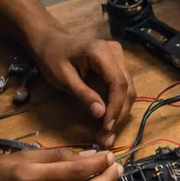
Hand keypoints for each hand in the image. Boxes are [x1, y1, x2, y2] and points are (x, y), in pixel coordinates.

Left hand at [27, 32, 133, 147]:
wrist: (51, 42)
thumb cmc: (52, 57)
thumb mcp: (63, 77)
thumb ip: (83, 94)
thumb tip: (101, 114)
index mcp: (101, 52)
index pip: (118, 82)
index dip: (116, 107)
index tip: (107, 127)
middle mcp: (116, 53)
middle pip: (128, 88)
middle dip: (119, 115)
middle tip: (107, 138)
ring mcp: (119, 59)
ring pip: (128, 91)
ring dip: (119, 115)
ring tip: (107, 136)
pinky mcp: (117, 67)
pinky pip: (122, 90)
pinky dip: (116, 108)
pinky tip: (107, 123)